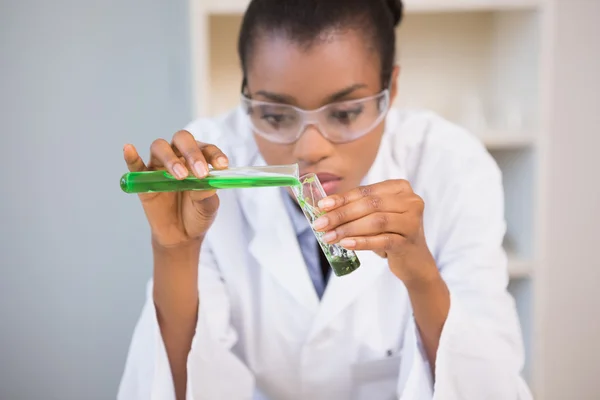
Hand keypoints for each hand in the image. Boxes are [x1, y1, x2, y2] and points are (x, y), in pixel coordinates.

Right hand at [123, 130, 227, 248]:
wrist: (182, 235)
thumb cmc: (198, 214)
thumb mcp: (208, 207)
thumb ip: (206, 194)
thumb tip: (204, 182)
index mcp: (199, 159)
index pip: (206, 148)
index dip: (214, 154)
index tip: (222, 166)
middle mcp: (179, 156)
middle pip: (182, 140)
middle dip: (192, 153)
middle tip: (200, 172)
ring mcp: (160, 166)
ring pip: (160, 148)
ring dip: (170, 159)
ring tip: (180, 177)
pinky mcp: (144, 179)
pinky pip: (135, 165)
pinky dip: (131, 157)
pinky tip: (129, 149)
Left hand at [312, 179, 437, 284]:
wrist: (414, 261)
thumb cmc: (390, 233)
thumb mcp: (375, 215)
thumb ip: (356, 208)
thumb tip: (324, 209)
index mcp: (400, 188)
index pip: (366, 191)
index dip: (342, 198)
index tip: (321, 206)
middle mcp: (410, 201)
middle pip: (370, 205)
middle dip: (341, 214)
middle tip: (320, 224)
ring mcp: (412, 222)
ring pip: (376, 221)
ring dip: (348, 229)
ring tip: (328, 237)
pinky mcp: (409, 242)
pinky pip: (382, 240)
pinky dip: (362, 242)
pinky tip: (345, 244)